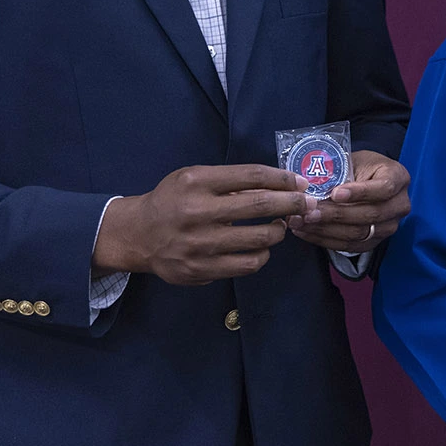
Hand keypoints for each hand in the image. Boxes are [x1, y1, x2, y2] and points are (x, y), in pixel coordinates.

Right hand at [93, 164, 308, 285]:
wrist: (138, 235)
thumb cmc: (173, 200)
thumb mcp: (194, 179)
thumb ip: (231, 182)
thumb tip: (279, 186)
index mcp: (197, 182)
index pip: (252, 176)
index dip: (283, 179)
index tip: (301, 183)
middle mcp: (197, 212)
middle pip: (260, 205)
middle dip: (292, 203)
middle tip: (307, 204)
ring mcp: (199, 244)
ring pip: (258, 239)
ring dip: (278, 231)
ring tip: (280, 226)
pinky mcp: (200, 270)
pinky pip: (246, 265)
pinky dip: (262, 255)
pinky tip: (262, 248)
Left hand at [286, 151, 409, 253]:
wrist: (368, 181)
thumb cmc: (361, 168)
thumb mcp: (356, 161)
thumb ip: (341, 172)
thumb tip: (311, 185)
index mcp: (398, 178)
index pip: (383, 188)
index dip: (359, 192)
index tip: (335, 193)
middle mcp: (399, 205)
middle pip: (370, 214)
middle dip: (336, 214)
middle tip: (309, 211)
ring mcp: (389, 226)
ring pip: (359, 233)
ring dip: (327, 229)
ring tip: (302, 221)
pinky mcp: (375, 241)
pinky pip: (350, 246)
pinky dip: (326, 240)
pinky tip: (307, 232)